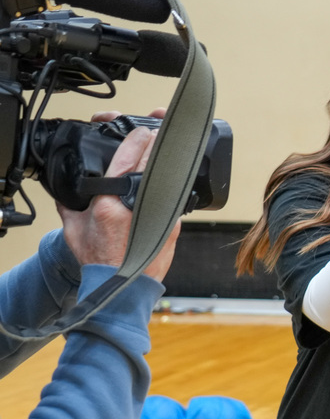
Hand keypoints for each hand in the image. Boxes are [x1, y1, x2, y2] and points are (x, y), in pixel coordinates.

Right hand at [59, 124, 179, 282]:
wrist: (121, 287)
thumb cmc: (98, 262)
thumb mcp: (74, 230)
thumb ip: (70, 206)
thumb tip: (66, 191)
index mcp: (110, 204)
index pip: (126, 160)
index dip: (135, 140)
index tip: (140, 131)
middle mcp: (138, 206)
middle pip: (152, 163)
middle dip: (156, 143)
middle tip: (158, 132)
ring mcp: (160, 215)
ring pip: (167, 179)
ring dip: (166, 162)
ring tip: (166, 148)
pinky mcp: (173, 225)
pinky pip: (173, 198)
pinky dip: (170, 186)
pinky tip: (171, 176)